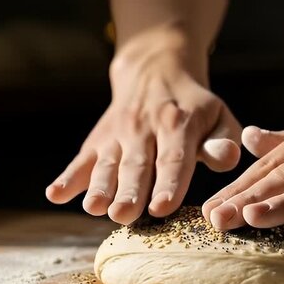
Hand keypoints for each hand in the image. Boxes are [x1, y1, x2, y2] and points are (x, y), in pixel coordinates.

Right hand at [46, 28, 240, 223]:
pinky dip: (68, 178)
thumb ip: (223, 140)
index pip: (174, 157)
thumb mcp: (217, 114)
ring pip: (107, 164)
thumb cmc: (192, 105)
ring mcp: (117, 135)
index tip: (163, 207)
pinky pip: (82, 160)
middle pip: (136, 165)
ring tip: (95, 208)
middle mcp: (144, 128)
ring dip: (100, 187)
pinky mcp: (97, 140)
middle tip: (124, 214)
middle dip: (130, 191)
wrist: (154, 69)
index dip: (169, 183)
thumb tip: (227, 158)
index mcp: (178, 123)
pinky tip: (55, 194)